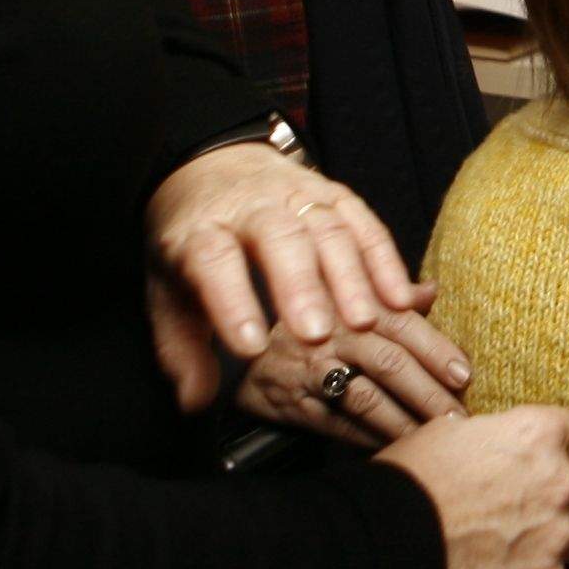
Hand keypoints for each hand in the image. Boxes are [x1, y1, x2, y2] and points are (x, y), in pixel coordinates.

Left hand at [143, 143, 419, 406]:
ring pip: (328, 229)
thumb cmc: (193, 242)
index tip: (249, 346)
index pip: (214, 260)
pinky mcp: (335, 195)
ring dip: (349, 277)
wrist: (211, 167)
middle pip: (278, 237)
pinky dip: (385, 261)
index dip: (232, 301)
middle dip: (300, 285)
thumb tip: (195, 400)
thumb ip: (181, 348)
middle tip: (315, 334)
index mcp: (201, 230)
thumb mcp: (168, 291)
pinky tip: (400, 299)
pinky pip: (366, 224)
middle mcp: (251, 206)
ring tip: (364, 323)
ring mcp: (298, 196)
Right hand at [234, 288, 475, 446]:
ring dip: (404, 421)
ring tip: (434, 438)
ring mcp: (311, 368)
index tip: (464, 375)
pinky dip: (371, 438)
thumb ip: (391, 297)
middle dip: (428, 392)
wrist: (253, 357)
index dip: (436, 349)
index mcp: (351, 302)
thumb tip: (432, 290)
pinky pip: (340, 425)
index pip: (402, 323)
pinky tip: (399, 448)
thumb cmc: (316, 328)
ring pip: (365, 397)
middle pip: (388, 361)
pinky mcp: (296, 403)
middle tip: (458, 417)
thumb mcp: (346, 300)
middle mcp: (332, 332)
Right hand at [384, 403, 568, 568]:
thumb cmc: (404, 487)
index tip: (537, 465)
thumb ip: (485, 436)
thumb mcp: (440, 435)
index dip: (553, 451)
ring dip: (546, 544)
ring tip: (500, 553)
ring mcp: (557, 538)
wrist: (381, 549)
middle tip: (516, 514)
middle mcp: (559, 483)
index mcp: (535, 436)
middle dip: (556, 500)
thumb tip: (489, 441)